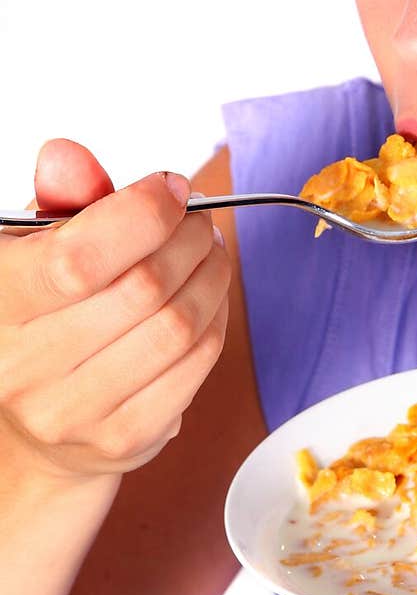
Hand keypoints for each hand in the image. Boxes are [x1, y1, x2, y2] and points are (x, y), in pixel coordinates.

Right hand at [0, 138, 230, 480]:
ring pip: (178, 327)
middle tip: (198, 221)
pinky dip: (216, 319)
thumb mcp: (37, 246)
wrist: (41, 425)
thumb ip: (61, 199)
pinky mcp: (124, 438)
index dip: (142, 213)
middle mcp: (21, 366)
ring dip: (211, 276)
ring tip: (209, 252)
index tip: (171, 189)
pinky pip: (196, 366)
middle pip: (143, 288)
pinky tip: (209, 298)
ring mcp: (73, 411)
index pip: (77, 258)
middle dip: (189, 239)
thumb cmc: (46, 314)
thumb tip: (67, 155)